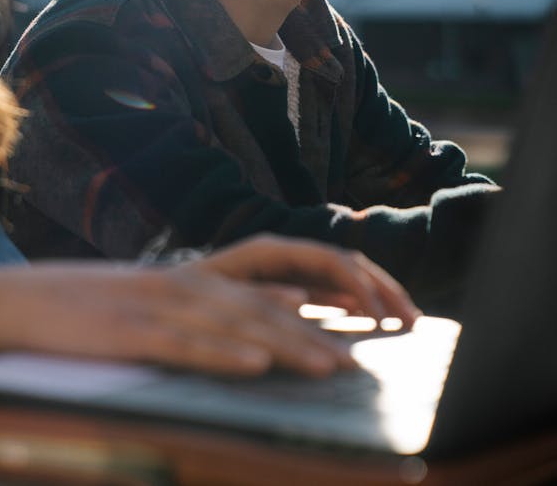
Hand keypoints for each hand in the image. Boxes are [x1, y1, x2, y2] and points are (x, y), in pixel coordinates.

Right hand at [0, 239, 417, 403]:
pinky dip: (220, 354)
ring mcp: (156, 304)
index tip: (375, 305)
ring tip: (332, 367)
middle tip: (369, 354)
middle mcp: (186, 280)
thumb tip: (299, 305)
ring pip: (234, 322)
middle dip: (322, 327)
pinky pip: (182, 345)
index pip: (281, 261)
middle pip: (268, 299)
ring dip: (288, 345)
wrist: (16, 304)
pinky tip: (253, 365)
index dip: (332, 276)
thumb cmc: (94, 309)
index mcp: (198, 272)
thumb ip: (231, 301)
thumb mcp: (168, 300)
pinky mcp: (127, 332)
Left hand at [199, 234, 419, 326]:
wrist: (159, 291)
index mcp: (271, 249)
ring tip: (404, 321)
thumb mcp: (217, 294)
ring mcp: (286, 267)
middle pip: (345, 263)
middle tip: (413, 321)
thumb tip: (303, 304)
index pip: (330, 260)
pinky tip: (369, 320)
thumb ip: (260, 297)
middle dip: (382, 289)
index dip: (360, 286)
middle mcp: (283, 253)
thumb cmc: (183, 293)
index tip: (380, 319)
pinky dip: (354, 302)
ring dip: (375, 294)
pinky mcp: (285, 284)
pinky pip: (329, 289)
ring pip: (343, 275)